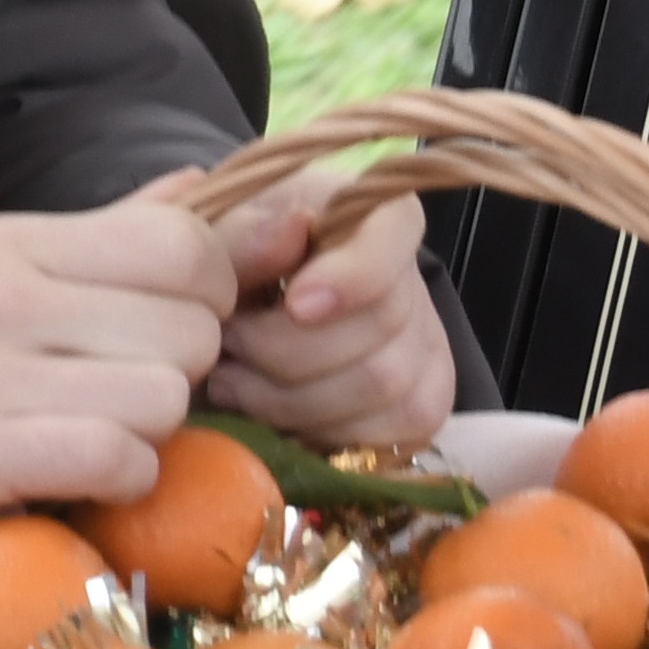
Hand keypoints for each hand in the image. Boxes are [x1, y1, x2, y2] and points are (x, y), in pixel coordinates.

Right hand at [0, 187, 238, 547]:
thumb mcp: (4, 274)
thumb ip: (109, 234)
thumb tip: (203, 185)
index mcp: (15, 240)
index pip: (183, 244)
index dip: (209, 296)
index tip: (167, 329)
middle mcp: (2, 293)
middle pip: (190, 331)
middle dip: (177, 374)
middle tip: (118, 392)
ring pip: (164, 399)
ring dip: (149, 435)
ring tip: (90, 432)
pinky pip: (120, 459)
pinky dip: (120, 482)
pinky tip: (80, 476)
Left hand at [204, 187, 459, 447]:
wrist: (243, 309)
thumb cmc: (233, 259)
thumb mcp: (222, 231)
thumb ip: (244, 234)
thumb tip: (291, 232)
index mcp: (374, 214)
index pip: (392, 240)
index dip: (352, 276)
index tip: (296, 304)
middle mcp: (412, 277)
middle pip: (379, 326)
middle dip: (286, 350)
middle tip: (226, 346)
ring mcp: (425, 345)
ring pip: (382, 387)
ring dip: (292, 397)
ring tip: (233, 380)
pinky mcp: (420, 404)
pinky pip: (388, 433)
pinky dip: (321, 432)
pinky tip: (271, 414)